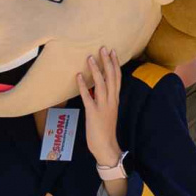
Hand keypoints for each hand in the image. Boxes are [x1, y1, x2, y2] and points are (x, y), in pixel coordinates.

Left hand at [78, 46, 122, 165]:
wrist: (106, 147)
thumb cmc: (105, 130)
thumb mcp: (107, 112)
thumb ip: (104, 99)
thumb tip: (96, 88)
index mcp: (115, 100)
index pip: (117, 78)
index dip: (115, 64)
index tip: (113, 52)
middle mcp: (111, 101)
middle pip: (111, 77)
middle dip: (108, 62)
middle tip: (104, 48)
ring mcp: (103, 106)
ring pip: (101, 84)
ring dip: (96, 70)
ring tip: (90, 57)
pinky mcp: (93, 113)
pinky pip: (87, 97)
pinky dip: (83, 86)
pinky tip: (78, 76)